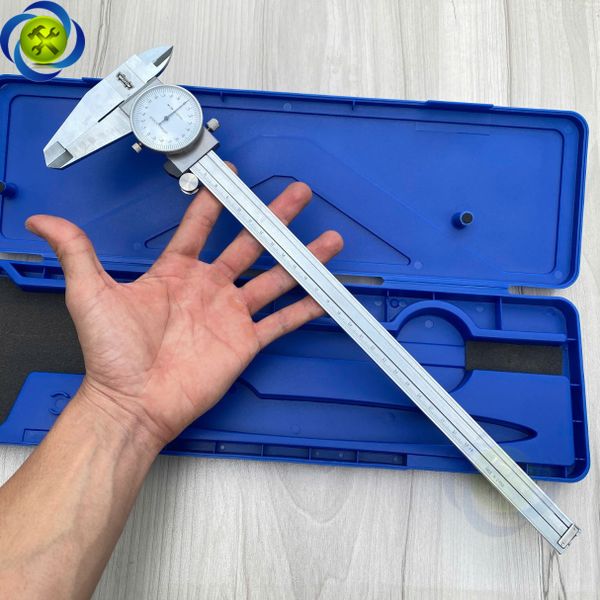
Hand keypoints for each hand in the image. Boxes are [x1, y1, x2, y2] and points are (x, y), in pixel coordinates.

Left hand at [26, 170, 342, 448]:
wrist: (132, 403)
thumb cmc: (111, 355)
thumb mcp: (90, 294)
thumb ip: (77, 253)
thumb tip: (43, 222)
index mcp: (176, 273)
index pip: (200, 227)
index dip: (214, 201)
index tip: (227, 177)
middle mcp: (208, 288)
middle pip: (249, 244)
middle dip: (274, 218)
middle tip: (296, 196)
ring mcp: (230, 314)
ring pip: (275, 279)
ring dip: (301, 260)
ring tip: (326, 242)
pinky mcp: (245, 342)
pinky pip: (281, 321)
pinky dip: (304, 309)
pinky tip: (324, 295)